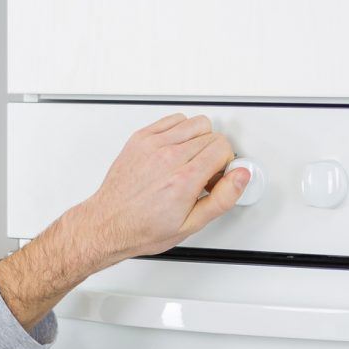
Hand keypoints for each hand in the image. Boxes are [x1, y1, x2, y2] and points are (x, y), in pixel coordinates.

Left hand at [0, 114, 248, 327]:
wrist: (106, 224)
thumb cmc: (141, 228)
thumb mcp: (190, 225)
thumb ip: (222, 198)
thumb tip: (241, 176)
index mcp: (183, 179)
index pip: (223, 148)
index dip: (225, 164)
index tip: (216, 177)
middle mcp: (167, 157)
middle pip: (212, 135)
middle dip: (214, 154)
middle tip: (202, 174)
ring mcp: (152, 145)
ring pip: (195, 123)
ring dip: (199, 140)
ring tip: (189, 161)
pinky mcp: (140, 139)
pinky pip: (173, 120)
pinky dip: (180, 131)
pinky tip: (175, 151)